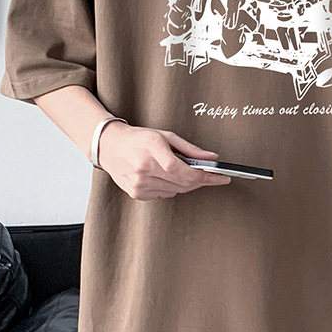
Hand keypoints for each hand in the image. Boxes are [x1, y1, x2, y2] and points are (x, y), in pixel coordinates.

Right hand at [97, 123, 230, 200]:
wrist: (109, 146)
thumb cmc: (138, 139)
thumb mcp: (165, 136)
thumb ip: (190, 149)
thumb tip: (211, 157)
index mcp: (154, 153)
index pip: (186, 172)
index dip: (207, 177)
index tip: (222, 177)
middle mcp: (145, 171)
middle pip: (184, 184)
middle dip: (200, 180)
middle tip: (209, 175)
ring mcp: (140, 185)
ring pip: (176, 191)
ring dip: (184, 183)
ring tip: (175, 169)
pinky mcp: (136, 194)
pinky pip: (164, 194)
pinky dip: (170, 187)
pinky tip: (162, 176)